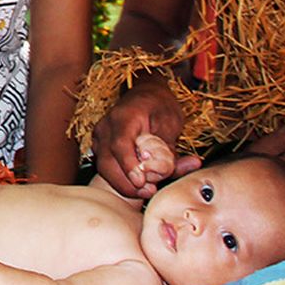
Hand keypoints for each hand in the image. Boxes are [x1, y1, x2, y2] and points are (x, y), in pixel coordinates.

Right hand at [91, 79, 197, 198]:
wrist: (145, 93)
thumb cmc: (159, 105)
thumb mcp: (172, 122)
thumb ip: (172, 148)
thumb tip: (184, 167)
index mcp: (124, 116)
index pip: (120, 144)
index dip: (129, 165)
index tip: (141, 182)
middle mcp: (106, 126)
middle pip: (106, 161)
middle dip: (125, 183)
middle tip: (148, 191)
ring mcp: (100, 137)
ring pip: (103, 168)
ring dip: (123, 184)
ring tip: (146, 190)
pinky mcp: (100, 146)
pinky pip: (106, 167)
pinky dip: (120, 179)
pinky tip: (137, 184)